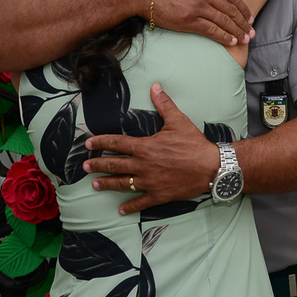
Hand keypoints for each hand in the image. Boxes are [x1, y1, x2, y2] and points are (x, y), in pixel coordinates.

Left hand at [84, 84, 218, 213]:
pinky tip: (121, 209)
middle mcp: (143, 165)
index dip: (100, 143)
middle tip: (85, 166)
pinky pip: (140, 202)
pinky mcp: (159, 194)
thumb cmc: (194, 144)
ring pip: (122, 184)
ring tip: (95, 184)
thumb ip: (164, 104)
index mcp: (145, 147)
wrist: (211, 167)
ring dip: (107, 184)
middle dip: (97, 165)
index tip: (89, 144)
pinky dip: (130, 206)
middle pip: (114, 165)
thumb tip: (155, 86)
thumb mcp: (178, 121)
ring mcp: (149, 181)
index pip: (116, 143)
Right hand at [143, 0, 254, 45]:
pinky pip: (212, 31)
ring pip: (224, 22)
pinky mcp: (189, 21)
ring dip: (237, 32)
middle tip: (251, 32)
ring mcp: (199, 8)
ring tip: (245, 40)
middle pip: (231, 11)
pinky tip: (231, 42)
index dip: (243, 8)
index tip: (249, 17)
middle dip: (244, 23)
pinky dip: (224, 37)